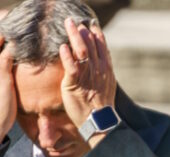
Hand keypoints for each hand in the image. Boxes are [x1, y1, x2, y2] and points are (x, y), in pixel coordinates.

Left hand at [59, 17, 117, 147]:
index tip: (91, 25)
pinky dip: (67, 56)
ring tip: (68, 25)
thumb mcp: (106, 86)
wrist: (98, 122)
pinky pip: (72, 67)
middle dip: (83, 31)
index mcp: (106, 70)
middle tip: (75, 21)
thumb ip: (102, 73)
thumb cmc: (99, 107)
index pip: (102, 47)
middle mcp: (98, 70)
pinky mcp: (75, 84)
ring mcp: (87, 77)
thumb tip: (98, 63)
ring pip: (81, 52)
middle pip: (91, 45)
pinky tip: (63, 47)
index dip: (97, 34)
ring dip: (74, 36)